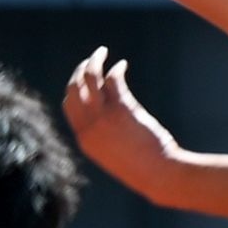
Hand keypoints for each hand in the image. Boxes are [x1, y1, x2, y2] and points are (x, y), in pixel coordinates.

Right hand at [63, 46, 179, 192]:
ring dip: (93, 62)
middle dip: (79, 71)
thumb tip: (109, 125)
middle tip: (90, 61)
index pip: (68, 106)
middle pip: (74, 89)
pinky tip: (123, 65)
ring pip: (89, 79)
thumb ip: (106, 138)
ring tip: (101, 52)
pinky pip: (112, 81)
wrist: (159, 176)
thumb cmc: (143, 168)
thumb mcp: (116, 154)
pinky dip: (115, 69)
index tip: (83, 80)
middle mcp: (89, 127)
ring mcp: (104, 117)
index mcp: (84, 140)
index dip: (73, 89)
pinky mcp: (122, 110)